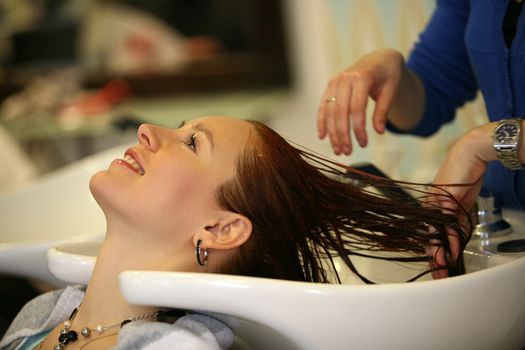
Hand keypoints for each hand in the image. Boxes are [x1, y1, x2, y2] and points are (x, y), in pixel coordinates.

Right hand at [317, 49, 404, 154]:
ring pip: (330, 111)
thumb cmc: (388, 76)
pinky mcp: (330, 86)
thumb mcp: (391, 91)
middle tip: (347, 152)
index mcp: (362, 77)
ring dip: (332, 132)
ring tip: (338, 150)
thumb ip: (383, 111)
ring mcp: (335, 82)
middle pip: (340, 111)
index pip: (357, 108)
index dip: (358, 128)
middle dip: (342, 134)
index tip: (364, 144)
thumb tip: (379, 132)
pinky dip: (321, 122)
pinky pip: (323, 106)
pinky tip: (323, 136)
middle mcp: (345, 78)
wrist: (379, 59)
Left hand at [429, 123, 494, 277]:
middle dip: (435, 258)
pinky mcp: (444, 200)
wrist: (470, 155)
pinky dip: (452, 238)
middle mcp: (432, 206)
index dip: (436, 251)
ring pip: (437, 233)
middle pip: (431, 237)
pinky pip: (448, 224)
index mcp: (434, 206)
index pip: (433, 233)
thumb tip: (457, 236)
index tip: (438, 266)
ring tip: (443, 267)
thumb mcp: (462, 202)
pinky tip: (454, 250)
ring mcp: (436, 203)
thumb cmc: (466, 175)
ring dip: (442, 252)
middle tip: (438, 274)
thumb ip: (457, 218)